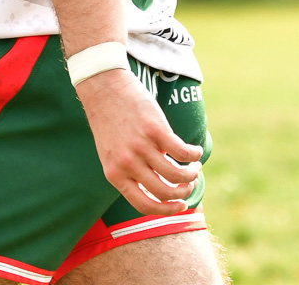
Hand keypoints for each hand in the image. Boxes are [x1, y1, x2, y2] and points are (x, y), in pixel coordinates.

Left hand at [75, 68, 203, 216]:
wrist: (103, 88)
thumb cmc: (110, 122)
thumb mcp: (112, 154)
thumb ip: (130, 172)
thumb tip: (160, 189)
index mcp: (114, 175)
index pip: (143, 205)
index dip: (166, 210)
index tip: (181, 205)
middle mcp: (127, 164)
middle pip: (164, 192)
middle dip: (183, 192)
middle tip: (191, 183)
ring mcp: (141, 147)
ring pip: (176, 174)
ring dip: (192, 173)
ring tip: (195, 166)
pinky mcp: (155, 130)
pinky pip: (182, 151)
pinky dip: (194, 154)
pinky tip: (196, 151)